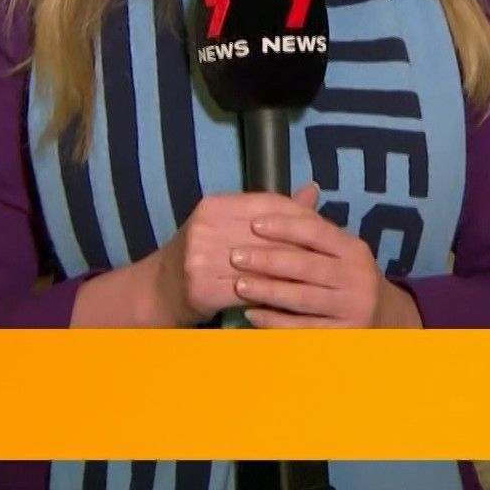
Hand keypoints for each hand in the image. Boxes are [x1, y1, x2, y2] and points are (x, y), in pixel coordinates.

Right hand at [149, 190, 311, 325]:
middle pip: (268, 236)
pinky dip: (273, 296)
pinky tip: (292, 300)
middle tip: (329, 259)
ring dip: (292, 276)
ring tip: (318, 280)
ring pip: (262, 266)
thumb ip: (272, 211)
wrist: (159, 289)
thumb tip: (313, 189)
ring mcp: (200, 259)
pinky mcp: (202, 289)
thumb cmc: (202, 253)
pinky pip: (249, 292)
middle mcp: (205, 227)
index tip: (324, 230)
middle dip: (302, 248)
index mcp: (214, 205)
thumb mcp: (230, 224)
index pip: (268, 204)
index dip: (299, 216)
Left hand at [229, 183, 420, 327]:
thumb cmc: (349, 276)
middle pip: (307, 265)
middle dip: (268, 260)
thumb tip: (306, 187)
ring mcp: (351, 308)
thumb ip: (317, 226)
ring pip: (302, 298)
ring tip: (239, 284)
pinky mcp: (342, 335)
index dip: (286, 226)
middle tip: (235, 256)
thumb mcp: (341, 250)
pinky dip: (275, 321)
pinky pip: (302, 328)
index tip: (253, 224)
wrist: (383, 318)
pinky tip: (252, 314)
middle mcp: (357, 277)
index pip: (318, 232)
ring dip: (268, 291)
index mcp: (354, 249)